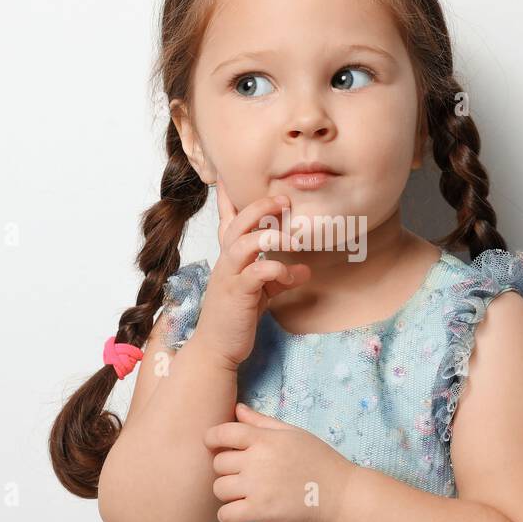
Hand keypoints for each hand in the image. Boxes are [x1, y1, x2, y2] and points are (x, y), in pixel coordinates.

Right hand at [191, 183, 312, 369]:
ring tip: (292, 236)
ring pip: (243, 243)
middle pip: (238, 222)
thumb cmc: (236, 317)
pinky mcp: (237, 295)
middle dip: (260, 206)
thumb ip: (279, 276)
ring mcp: (230, 277)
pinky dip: (274, 268)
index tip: (228, 173)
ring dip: (269, 235)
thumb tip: (305, 268)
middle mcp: (226, 262)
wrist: (217, 349)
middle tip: (284, 199)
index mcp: (230, 257)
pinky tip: (290, 272)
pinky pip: (255, 274)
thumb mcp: (261, 292)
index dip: (227, 196)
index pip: (227, 220)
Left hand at [204, 402, 359, 521]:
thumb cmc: (319, 460)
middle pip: (218, 463)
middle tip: (240, 475)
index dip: (212, 439)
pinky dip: (229, 515)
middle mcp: (257, 460)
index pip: (222, 433)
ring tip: (242, 494)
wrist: (341, 494)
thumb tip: (237, 409)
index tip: (216, 447)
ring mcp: (257, 487)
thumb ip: (261, 422)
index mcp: (264, 439)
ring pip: (219, 489)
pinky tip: (240, 511)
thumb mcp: (293, 433)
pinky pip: (226, 514)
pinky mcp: (260, 511)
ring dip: (227, 493)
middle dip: (225, 469)